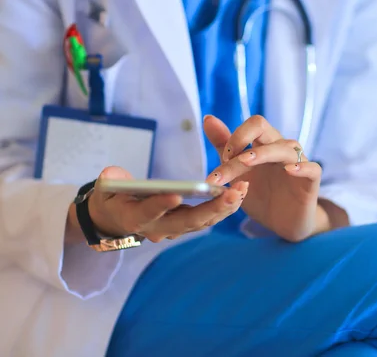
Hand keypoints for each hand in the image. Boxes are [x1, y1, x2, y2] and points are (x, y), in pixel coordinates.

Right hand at [75, 166, 248, 242]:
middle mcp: (157, 229)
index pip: (149, 213)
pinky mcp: (187, 225)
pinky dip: (225, 207)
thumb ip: (110, 180)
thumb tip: (110, 176)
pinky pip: (208, 218)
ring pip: (203, 222)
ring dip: (225, 208)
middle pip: (187, 221)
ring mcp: (174, 229)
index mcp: (134, 218)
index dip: (160, 205)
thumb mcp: (106, 187)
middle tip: (232, 194)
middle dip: (211, 208)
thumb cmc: (113, 196)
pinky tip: (240, 192)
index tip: (175, 196)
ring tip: (242, 190)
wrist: (119, 217)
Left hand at [203, 115, 329, 241]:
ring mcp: (297, 162)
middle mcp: (280, 147)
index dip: (235, 137)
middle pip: (263, 126)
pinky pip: (311, 168)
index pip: (250, 126)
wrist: (282, 223)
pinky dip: (301, 167)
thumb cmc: (262, 195)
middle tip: (226, 160)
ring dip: (262, 154)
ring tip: (246, 161)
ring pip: (284, 147)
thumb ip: (224, 146)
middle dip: (241, 139)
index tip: (222, 160)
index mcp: (263, 144)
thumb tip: (208, 119)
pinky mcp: (311, 180)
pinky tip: (289, 170)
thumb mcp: (238, 172)